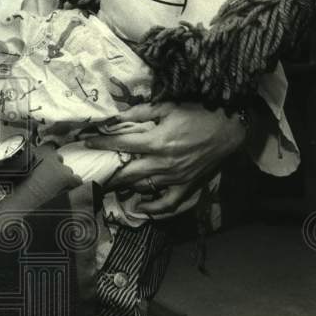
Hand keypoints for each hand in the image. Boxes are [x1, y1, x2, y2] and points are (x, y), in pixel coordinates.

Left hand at [84, 101, 246, 215]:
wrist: (230, 128)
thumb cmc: (199, 113)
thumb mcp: (168, 107)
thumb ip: (141, 112)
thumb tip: (116, 115)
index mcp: (157, 142)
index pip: (121, 144)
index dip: (101, 143)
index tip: (85, 142)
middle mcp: (162, 163)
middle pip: (127, 172)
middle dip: (108, 171)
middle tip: (91, 171)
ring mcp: (174, 178)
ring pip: (142, 186)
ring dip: (125, 186)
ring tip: (110, 183)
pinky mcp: (187, 187)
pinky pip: (167, 204)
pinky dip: (152, 208)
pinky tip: (140, 206)